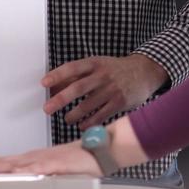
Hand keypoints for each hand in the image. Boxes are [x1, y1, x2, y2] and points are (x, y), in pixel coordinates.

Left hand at [0, 142, 99, 175]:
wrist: (99, 149)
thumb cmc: (79, 161)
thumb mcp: (52, 170)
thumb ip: (37, 174)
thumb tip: (22, 181)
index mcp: (32, 160)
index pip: (2, 163)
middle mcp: (34, 158)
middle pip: (2, 163)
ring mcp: (43, 160)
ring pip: (14, 165)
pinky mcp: (56, 164)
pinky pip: (38, 169)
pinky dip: (25, 172)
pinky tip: (14, 175)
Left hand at [43, 54, 166, 126]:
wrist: (144, 72)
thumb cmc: (115, 70)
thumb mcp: (98, 65)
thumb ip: (77, 75)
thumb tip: (53, 87)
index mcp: (95, 63)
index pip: (73, 67)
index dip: (57, 75)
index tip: (44, 83)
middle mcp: (103, 75)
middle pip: (78, 87)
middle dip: (60, 99)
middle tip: (47, 108)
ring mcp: (112, 89)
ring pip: (88, 105)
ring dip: (73, 114)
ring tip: (67, 119)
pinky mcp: (119, 102)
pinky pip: (100, 116)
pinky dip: (88, 123)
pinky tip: (82, 125)